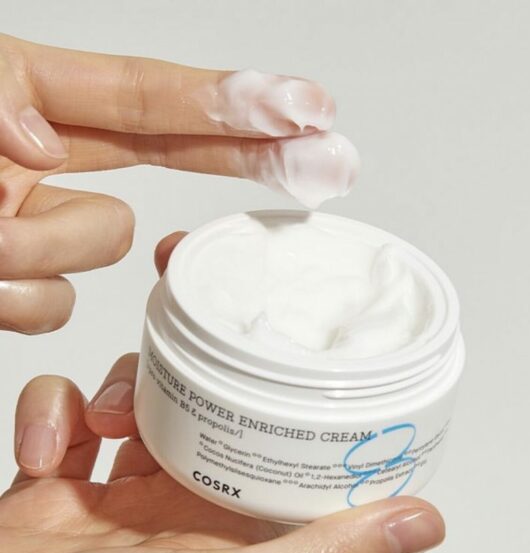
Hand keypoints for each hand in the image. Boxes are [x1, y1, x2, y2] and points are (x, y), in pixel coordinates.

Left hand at [0, 33, 346, 334]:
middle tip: (326, 155)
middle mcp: (47, 164)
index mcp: (30, 102)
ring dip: (31, 250)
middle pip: (174, 154)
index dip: (231, 102)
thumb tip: (40, 140)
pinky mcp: (23, 285)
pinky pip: (51, 305)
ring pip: (95, 251)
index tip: (305, 109)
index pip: (150, 97)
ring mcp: (39, 228)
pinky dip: (9, 298)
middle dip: (252, 154)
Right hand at [0, 235, 444, 552]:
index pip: (277, 426)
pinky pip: (63, 410)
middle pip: (204, 389)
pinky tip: (47, 452)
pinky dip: (50, 412)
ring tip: (101, 420)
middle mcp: (185, 497)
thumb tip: (426, 521)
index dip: (280, 367)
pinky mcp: (59, 480)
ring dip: (119, 386)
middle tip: (177, 277)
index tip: (278, 309)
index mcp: (234, 518)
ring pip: (138, 390)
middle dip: (190, 335)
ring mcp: (120, 490)